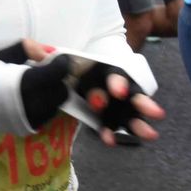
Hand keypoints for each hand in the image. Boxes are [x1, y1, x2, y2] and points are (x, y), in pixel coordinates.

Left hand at [15, 42, 164, 146]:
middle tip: (154, 113)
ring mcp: (108, 101)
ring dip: (137, 123)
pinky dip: (109, 132)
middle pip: (127, 92)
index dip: (116, 81)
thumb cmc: (56, 65)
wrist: (50, 79)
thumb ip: (45, 58)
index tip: (117, 92)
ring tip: (151, 134)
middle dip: (139, 102)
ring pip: (125, 111)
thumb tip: (36, 49)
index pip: (112, 72)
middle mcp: (108, 83)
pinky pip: (108, 125)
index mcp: (100, 67)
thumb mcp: (49, 60)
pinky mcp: (101, 116)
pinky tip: (110, 141)